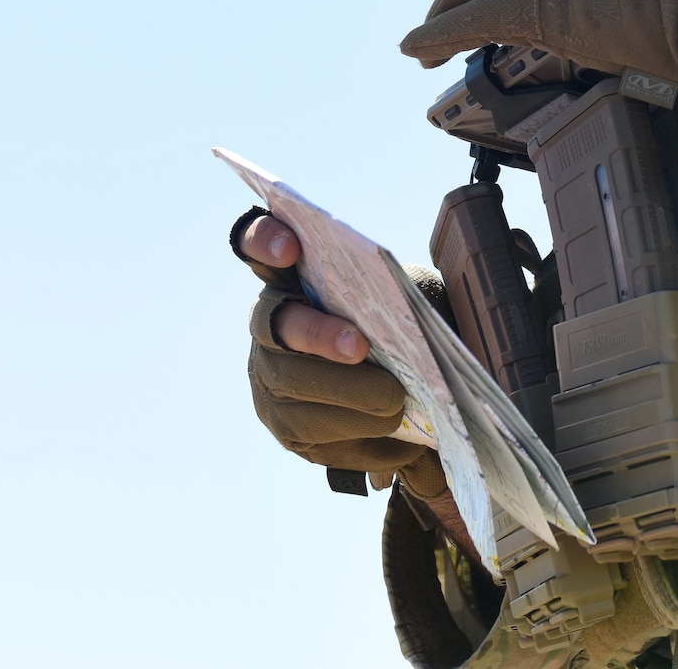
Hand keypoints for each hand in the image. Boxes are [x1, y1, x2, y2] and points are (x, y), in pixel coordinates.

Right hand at [231, 208, 466, 545]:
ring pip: (294, 390)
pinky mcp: (288, 427)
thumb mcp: (411, 297)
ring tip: (393, 402)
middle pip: (280, 326)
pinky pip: (317, 437)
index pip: (258, 244)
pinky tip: (397, 437)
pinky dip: (361, 437)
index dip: (265, 241)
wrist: (414, 383)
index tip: (289, 247)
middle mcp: (271, 325)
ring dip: (345, 396)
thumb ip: (403, 294)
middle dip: (319, 336)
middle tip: (360, 346)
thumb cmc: (405, 322)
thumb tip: (418, 315)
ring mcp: (271, 379)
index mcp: (294, 276)